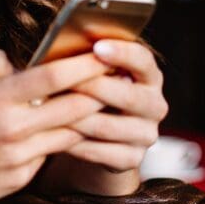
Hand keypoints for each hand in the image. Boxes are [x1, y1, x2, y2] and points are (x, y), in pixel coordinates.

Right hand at [0, 49, 106, 203]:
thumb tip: (22, 60)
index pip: (53, 76)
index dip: (85, 64)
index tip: (105, 53)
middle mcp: (12, 127)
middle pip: (74, 106)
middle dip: (101, 91)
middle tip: (117, 78)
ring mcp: (18, 156)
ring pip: (70, 133)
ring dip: (89, 118)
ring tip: (103, 102)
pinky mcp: (20, 178)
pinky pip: (51, 154)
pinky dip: (62, 140)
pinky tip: (69, 129)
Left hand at [63, 40, 167, 176]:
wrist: (99, 135)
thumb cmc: (93, 91)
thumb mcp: (97, 73)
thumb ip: (90, 60)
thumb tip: (62, 44)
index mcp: (150, 76)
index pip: (143, 60)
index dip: (122, 53)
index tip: (97, 47)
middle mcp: (155, 105)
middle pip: (127, 96)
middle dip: (92, 86)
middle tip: (60, 79)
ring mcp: (146, 134)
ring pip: (107, 126)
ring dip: (75, 117)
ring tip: (49, 108)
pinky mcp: (133, 158)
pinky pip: (100, 151)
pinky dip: (74, 142)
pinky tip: (54, 133)